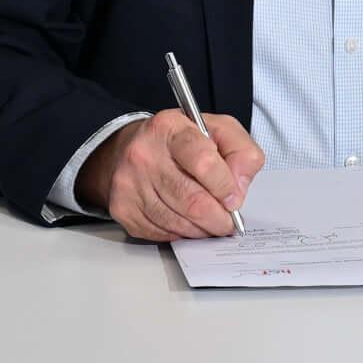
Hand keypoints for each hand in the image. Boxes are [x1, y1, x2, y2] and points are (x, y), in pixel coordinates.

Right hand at [81, 111, 263, 240]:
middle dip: (218, 218)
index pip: (203, 160)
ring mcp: (130, 183)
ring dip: (201, 229)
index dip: (224, 186)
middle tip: (228, 223)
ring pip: (177, 221)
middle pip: (191, 200)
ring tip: (211, 223)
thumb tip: (238, 188)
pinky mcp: (123, 208)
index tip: (234, 199)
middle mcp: (144, 154)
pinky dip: (180, 234)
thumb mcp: (217, 130)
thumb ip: (240, 152)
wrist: (131, 148)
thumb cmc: (179, 141)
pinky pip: (160, 233)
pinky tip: (187, 222)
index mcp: (171, 128)